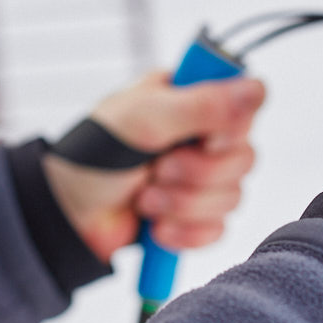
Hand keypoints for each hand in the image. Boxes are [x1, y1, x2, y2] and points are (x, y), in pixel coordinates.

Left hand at [44, 71, 265, 261]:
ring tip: (144, 200)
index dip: (231, 129)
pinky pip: (218, 230)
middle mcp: (202, 136)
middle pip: (245, 158)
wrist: (65, 216)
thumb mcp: (144, 120)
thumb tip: (257, 89)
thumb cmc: (93, 155)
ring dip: (183, 205)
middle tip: (157, 170)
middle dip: (198, 174)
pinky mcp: (195, 217)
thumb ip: (202, 105)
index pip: (247, 105)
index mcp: (191, 98)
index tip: (203, 138)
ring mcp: (200, 178)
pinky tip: (156, 227)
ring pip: (233, 197)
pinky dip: (185, 233)